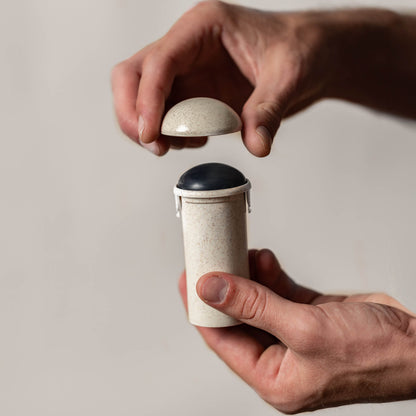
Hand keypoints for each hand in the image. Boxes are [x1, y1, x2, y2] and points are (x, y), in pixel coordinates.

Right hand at [111, 1, 332, 155]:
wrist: (309, 57)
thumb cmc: (300, 49)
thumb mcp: (289, 77)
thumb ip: (269, 111)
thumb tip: (257, 145)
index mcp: (203, 27)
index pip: (160, 61)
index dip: (148, 100)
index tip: (151, 135)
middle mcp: (187, 46)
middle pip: (134, 75)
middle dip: (133, 113)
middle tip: (153, 145)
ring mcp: (187, 70)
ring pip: (143, 97)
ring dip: (150, 127)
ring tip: (181, 144)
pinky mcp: (194, 92)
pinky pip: (166, 114)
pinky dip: (170, 133)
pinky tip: (195, 140)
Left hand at [178, 249, 415, 412]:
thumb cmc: (375, 354)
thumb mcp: (305, 328)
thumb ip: (254, 306)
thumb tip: (212, 289)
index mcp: (273, 377)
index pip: (222, 340)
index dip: (202, 308)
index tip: (189, 278)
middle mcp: (280, 358)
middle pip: (236, 318)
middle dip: (223, 288)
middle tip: (210, 259)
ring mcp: (293, 335)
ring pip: (256, 301)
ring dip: (247, 277)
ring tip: (239, 252)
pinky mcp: (306, 316)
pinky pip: (277, 292)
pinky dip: (268, 274)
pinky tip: (262, 258)